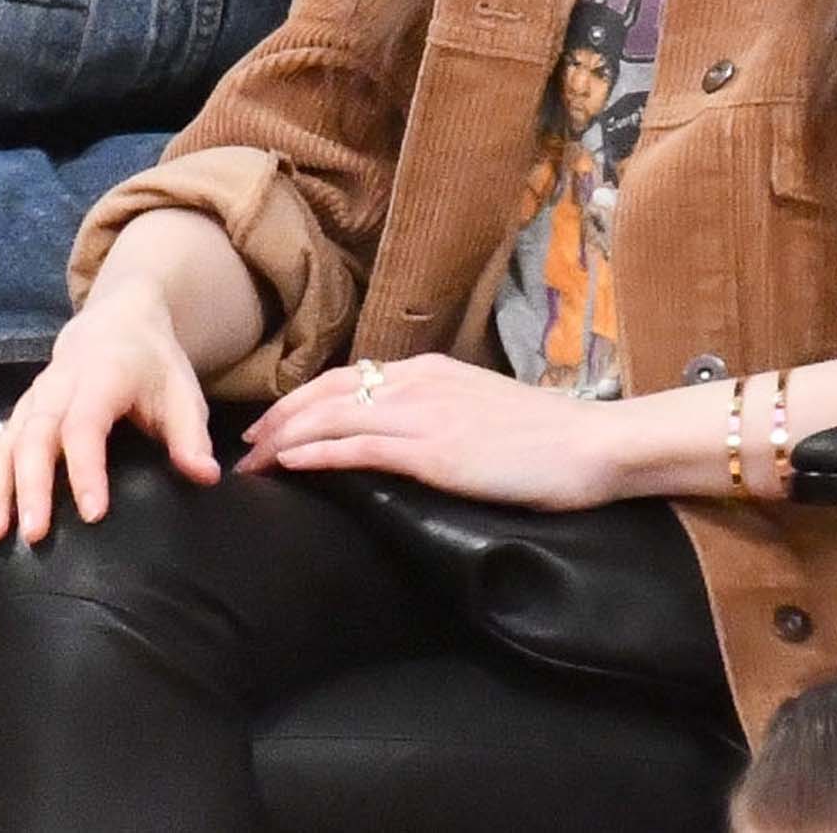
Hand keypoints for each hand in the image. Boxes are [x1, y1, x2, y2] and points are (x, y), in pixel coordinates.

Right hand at [0, 282, 219, 548]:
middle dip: (31, 486)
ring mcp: (29, 406)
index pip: (86, 424)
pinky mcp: (15, 423)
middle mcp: (56, 389)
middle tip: (35, 535)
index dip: (87, 468)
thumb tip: (206, 477)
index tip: (93, 514)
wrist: (116, 323)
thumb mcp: (183, 393)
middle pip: (34, 437)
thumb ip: (191, 436)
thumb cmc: (154, 367)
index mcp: (100, 378)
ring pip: (2, 447)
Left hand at [234, 352, 631, 509]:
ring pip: (332, 417)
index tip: (271, 428)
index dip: (300, 403)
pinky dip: (317, 453)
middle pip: (325, 394)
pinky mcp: (434, 450)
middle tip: (244, 451)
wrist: (592, 445)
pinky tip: (289, 465)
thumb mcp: (482, 411)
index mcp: (429, 371)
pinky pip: (360, 446)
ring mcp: (425, 414)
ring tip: (252, 464)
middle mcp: (419, 382)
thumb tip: (407, 435)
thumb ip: (440, 413)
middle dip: (278, 422)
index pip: (346, 379)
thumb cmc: (547, 439)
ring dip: (284, 441)